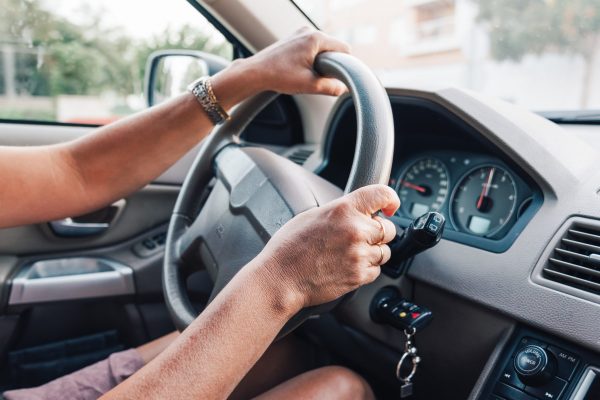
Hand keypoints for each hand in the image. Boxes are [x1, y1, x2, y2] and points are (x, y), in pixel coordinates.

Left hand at [244, 27, 350, 95]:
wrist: (256, 72)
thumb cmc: (279, 76)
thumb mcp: (310, 85)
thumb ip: (331, 87)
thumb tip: (344, 88)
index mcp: (316, 38)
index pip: (344, 49)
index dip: (345, 64)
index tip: (338, 77)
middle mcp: (309, 31)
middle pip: (333, 48)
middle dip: (331, 63)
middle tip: (319, 77)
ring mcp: (299, 33)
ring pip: (321, 48)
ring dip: (320, 61)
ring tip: (307, 73)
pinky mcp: (293, 38)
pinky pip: (310, 47)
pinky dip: (310, 58)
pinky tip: (300, 69)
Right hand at [254, 185, 399, 311]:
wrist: (280, 278)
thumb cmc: (289, 247)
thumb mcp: (312, 215)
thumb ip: (340, 211)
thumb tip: (357, 211)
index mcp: (343, 209)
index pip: (382, 194)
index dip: (390, 200)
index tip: (389, 207)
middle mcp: (355, 230)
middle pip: (389, 228)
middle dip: (378, 232)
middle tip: (361, 237)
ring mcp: (359, 254)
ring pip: (385, 252)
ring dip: (373, 252)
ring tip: (350, 253)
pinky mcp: (359, 276)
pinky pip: (376, 270)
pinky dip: (366, 269)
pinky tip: (347, 266)